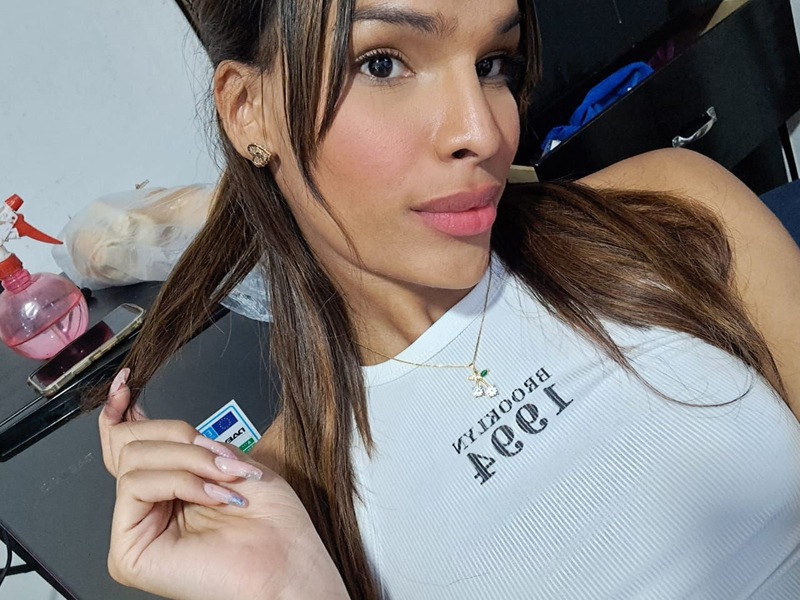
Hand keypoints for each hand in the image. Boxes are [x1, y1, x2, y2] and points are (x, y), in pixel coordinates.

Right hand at [99, 369, 348, 599]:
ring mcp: (135, 529)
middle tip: (220, 456)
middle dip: (180, 436)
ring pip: (135, 458)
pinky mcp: (128, 551)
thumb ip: (184, 440)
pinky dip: (182, 481)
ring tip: (226, 479)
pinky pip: (136, 486)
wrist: (287, 557)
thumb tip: (137, 411)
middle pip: (130, 442)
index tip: (126, 382)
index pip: (126, 442)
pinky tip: (214, 495)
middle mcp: (148, 507)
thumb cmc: (271, 518)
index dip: (121, 409)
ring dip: (190, 460)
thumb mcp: (227, 459)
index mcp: (168, 485)